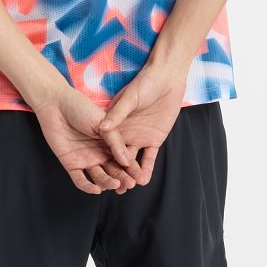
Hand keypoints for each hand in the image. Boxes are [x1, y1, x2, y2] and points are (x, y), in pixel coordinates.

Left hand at [32, 86, 144, 194]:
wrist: (56, 104)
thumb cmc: (81, 108)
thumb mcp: (103, 122)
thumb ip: (115, 141)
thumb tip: (128, 161)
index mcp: (109, 142)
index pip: (123, 158)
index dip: (132, 168)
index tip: (141, 175)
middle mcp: (99, 153)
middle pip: (113, 170)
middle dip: (123, 178)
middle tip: (130, 184)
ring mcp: (86, 159)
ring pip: (99, 177)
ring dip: (108, 182)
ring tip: (116, 184)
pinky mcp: (71, 164)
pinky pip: (80, 179)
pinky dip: (88, 186)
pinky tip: (97, 189)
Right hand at [96, 63, 187, 186]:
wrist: (167, 78)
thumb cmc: (145, 83)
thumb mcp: (130, 97)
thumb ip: (117, 113)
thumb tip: (102, 128)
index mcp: (115, 122)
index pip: (106, 144)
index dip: (102, 158)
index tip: (99, 173)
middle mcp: (125, 133)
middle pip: (118, 156)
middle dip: (116, 172)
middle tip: (114, 188)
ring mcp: (139, 137)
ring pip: (133, 160)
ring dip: (131, 173)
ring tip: (128, 187)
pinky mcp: (154, 139)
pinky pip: (149, 157)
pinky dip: (147, 168)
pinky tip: (144, 180)